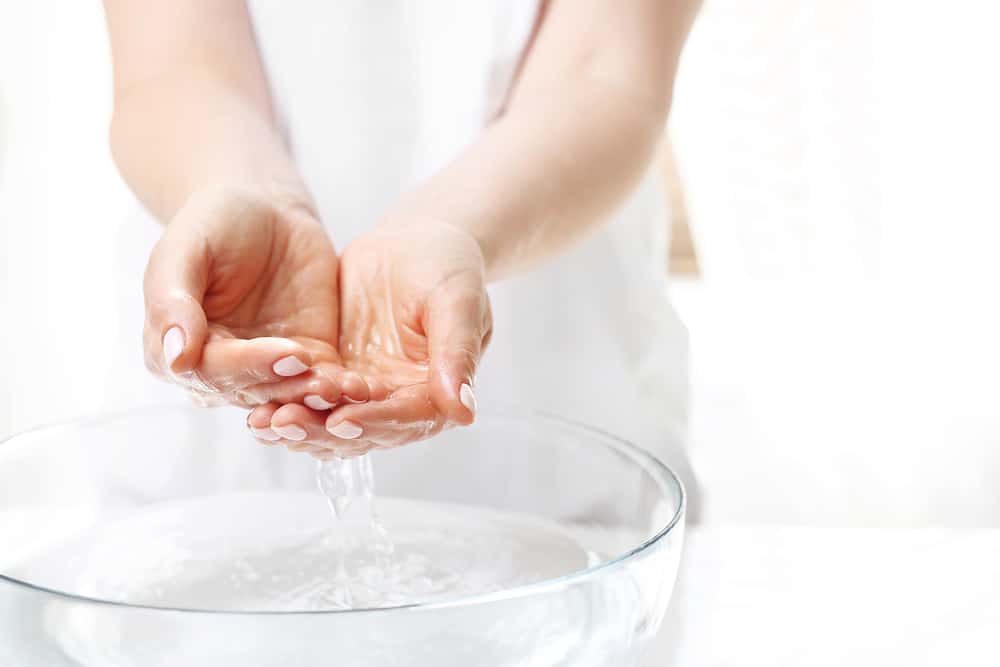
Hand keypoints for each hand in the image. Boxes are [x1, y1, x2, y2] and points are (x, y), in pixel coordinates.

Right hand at [143, 187, 368, 418]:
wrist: (265, 209)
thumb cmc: (213, 223)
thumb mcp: (185, 250)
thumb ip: (174, 301)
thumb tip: (175, 356)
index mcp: (175, 351)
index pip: (211, 371)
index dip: (248, 366)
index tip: (285, 354)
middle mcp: (218, 371)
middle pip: (252, 390)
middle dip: (288, 388)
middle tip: (322, 382)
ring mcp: (265, 369)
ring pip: (287, 395)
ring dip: (314, 397)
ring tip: (344, 389)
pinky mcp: (307, 360)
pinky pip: (321, 381)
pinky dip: (339, 387)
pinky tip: (360, 386)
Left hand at [246, 220, 491, 455]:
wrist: (416, 240)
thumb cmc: (448, 265)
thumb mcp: (457, 302)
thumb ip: (457, 355)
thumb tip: (464, 411)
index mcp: (437, 392)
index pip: (405, 419)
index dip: (374, 422)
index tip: (342, 420)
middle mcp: (400, 402)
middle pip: (362, 431)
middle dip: (323, 431)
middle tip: (286, 422)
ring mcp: (366, 391)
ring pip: (330, 422)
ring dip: (299, 426)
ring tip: (263, 422)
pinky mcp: (336, 374)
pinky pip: (308, 397)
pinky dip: (284, 404)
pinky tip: (254, 406)